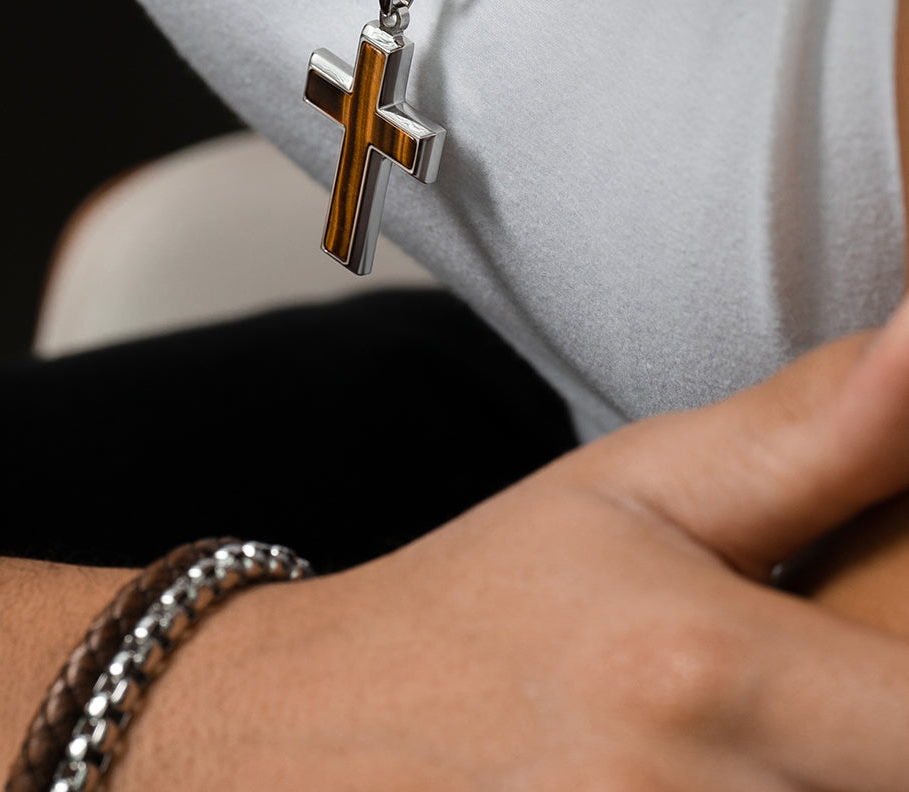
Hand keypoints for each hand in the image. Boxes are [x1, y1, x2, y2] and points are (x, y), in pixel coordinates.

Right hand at [118, 297, 908, 790]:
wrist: (332, 739)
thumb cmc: (489, 606)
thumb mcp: (642, 486)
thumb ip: (817, 428)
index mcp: (712, 676)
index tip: (877, 606)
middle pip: (902, 762)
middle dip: (885, 704)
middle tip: (826, 629)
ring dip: (844, 742)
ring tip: (780, 693)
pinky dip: (799, 778)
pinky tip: (749, 744)